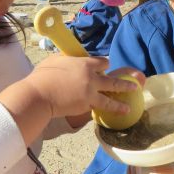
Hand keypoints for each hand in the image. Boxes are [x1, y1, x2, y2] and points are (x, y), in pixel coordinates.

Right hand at [28, 55, 142, 118]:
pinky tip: (109, 114)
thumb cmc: (43, 76)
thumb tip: (70, 59)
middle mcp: (92, 78)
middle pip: (113, 80)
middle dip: (125, 83)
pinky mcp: (86, 106)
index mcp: (85, 63)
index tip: (105, 68)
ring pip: (110, 99)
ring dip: (120, 103)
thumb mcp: (56, 60)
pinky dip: (102, 110)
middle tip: (134, 86)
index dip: (104, 65)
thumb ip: (68, 59)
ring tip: (128, 108)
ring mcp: (90, 93)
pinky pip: (97, 107)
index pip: (103, 62)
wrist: (39, 95)